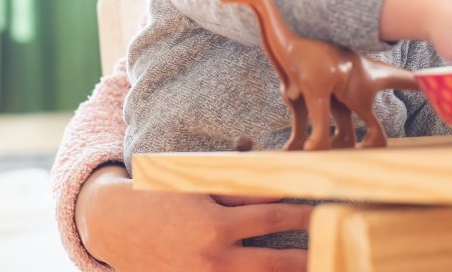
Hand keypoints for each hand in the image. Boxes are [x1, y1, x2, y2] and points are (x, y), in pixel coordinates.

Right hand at [77, 165, 311, 271]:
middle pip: (274, 264)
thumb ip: (240, 191)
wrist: (115, 226)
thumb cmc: (161, 197)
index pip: (273, 221)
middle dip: (308, 261)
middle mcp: (212, 260)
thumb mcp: (199, 187)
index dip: (304, 218)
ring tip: (315, 269)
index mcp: (215, 226)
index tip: (327, 214)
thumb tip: (280, 187)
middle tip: (335, 253)